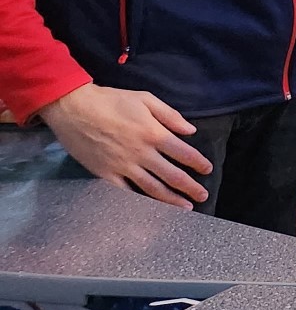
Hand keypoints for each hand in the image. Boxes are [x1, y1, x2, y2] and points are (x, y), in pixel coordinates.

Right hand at [40, 84, 210, 207]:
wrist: (73, 108)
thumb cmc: (110, 100)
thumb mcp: (145, 99)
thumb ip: (170, 115)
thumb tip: (190, 130)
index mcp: (153, 133)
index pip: (183, 153)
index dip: (198, 163)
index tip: (207, 170)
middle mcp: (141, 153)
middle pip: (172, 175)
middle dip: (190, 187)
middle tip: (203, 196)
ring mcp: (122, 166)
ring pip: (152, 188)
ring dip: (171, 200)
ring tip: (185, 207)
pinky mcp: (104, 174)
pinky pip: (124, 192)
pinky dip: (138, 202)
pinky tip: (149, 210)